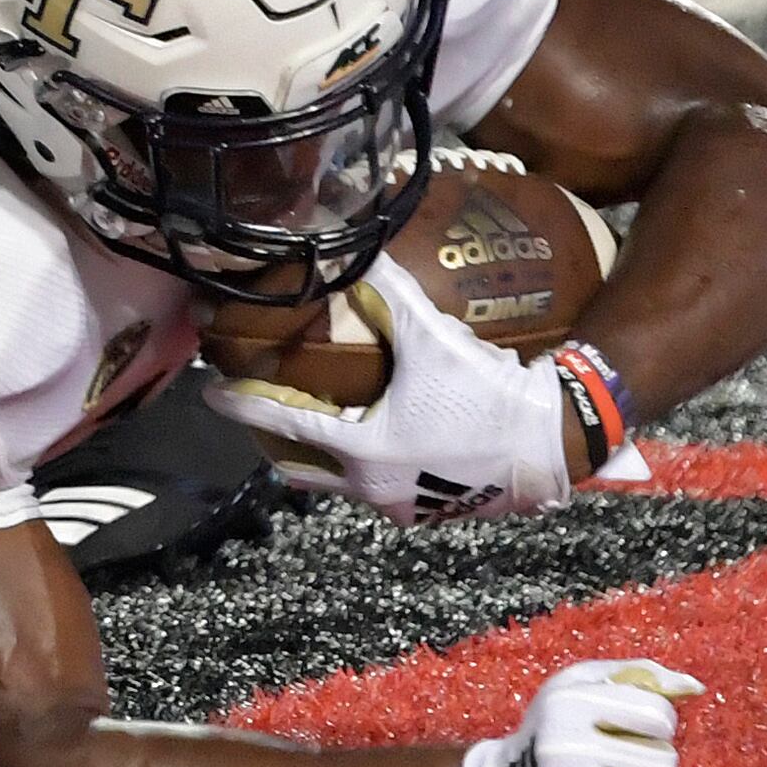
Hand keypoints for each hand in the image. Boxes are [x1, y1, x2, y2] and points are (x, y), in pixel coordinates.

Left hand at [208, 258, 576, 523]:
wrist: (554, 439)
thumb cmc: (486, 391)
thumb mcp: (431, 338)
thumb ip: (386, 297)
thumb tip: (352, 253)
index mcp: (362, 450)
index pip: (282, 424)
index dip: (243, 404)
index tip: (212, 392)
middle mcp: (372, 488)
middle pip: (299, 466)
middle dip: (272, 438)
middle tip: (256, 406)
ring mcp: (401, 506)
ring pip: (338, 483)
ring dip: (318, 455)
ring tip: (308, 420)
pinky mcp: (429, 513)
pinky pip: (376, 491)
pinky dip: (360, 467)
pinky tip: (369, 440)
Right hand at [463, 659, 702, 766]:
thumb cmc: (552, 734)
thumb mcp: (578, 688)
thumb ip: (638, 676)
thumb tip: (695, 688)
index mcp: (567, 706)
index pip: (659, 714)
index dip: (655, 723)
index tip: (630, 730)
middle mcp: (566, 752)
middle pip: (665, 763)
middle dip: (651, 766)